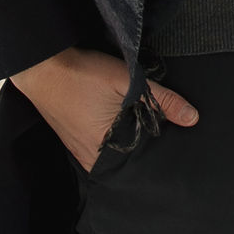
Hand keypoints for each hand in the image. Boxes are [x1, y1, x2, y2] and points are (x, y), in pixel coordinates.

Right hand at [10, 45, 197, 169]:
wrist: (42, 65)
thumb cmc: (81, 73)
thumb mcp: (128, 81)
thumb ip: (162, 100)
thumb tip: (192, 119)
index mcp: (104, 150)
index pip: (140, 167)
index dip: (157, 158)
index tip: (172, 152)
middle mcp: (90, 158)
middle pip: (126, 165)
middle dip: (144, 154)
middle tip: (161, 141)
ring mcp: (79, 151)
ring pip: (112, 157)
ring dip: (127, 146)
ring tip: (142, 132)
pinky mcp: (73, 141)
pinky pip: (99, 151)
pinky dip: (112, 142)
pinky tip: (119, 127)